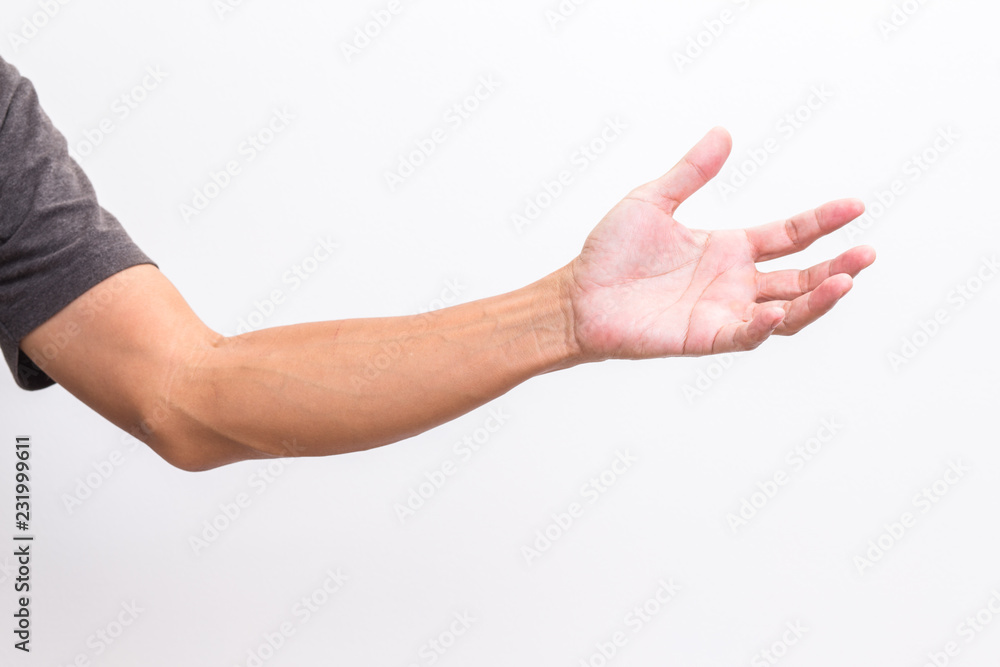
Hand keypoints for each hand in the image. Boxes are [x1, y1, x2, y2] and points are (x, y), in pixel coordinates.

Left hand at [563, 127, 875, 360]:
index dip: (822, 223)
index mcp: (728, 248)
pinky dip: (763, 326)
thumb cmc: (610, 252)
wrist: (577, 295)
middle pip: (800, 277)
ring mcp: (722, 311)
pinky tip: (777, 311)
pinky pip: (743, 335)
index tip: (855, 207)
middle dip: (836, 267)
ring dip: (817, 300)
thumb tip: (723, 133)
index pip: (788, 236)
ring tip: (846, 281)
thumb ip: (690, 172)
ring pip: (785, 311)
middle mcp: (733, 282)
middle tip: (867, 254)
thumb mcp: (652, 201)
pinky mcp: (703, 337)